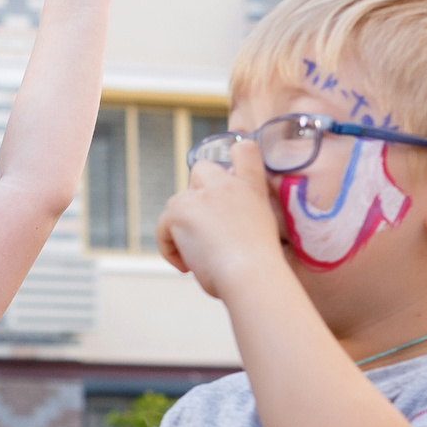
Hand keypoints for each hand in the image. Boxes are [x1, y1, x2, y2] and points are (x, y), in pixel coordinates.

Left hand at [155, 139, 283, 299]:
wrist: (252, 276)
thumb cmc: (260, 268)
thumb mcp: (262, 231)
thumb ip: (241, 216)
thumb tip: (221, 231)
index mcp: (253, 188)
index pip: (244, 150)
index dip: (234, 153)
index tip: (229, 172)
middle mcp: (228, 184)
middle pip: (201, 169)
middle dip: (196, 194)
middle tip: (205, 229)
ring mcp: (203, 195)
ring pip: (177, 202)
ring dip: (181, 226)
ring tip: (198, 257)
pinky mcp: (181, 210)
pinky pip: (163, 227)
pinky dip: (170, 248)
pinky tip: (187, 266)